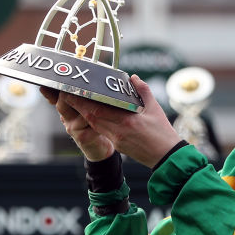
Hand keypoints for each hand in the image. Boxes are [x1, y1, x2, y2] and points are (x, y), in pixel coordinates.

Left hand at [51, 75, 182, 167]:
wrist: (166, 157)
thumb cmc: (163, 133)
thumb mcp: (155, 109)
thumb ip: (143, 91)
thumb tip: (133, 78)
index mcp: (127, 121)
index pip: (98, 110)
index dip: (83, 101)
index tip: (74, 91)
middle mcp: (118, 131)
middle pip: (91, 117)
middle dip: (78, 105)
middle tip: (68, 93)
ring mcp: (117, 140)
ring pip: (95, 125)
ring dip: (84, 114)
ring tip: (76, 102)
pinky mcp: (118, 145)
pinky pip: (102, 131)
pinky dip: (95, 122)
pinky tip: (91, 115)